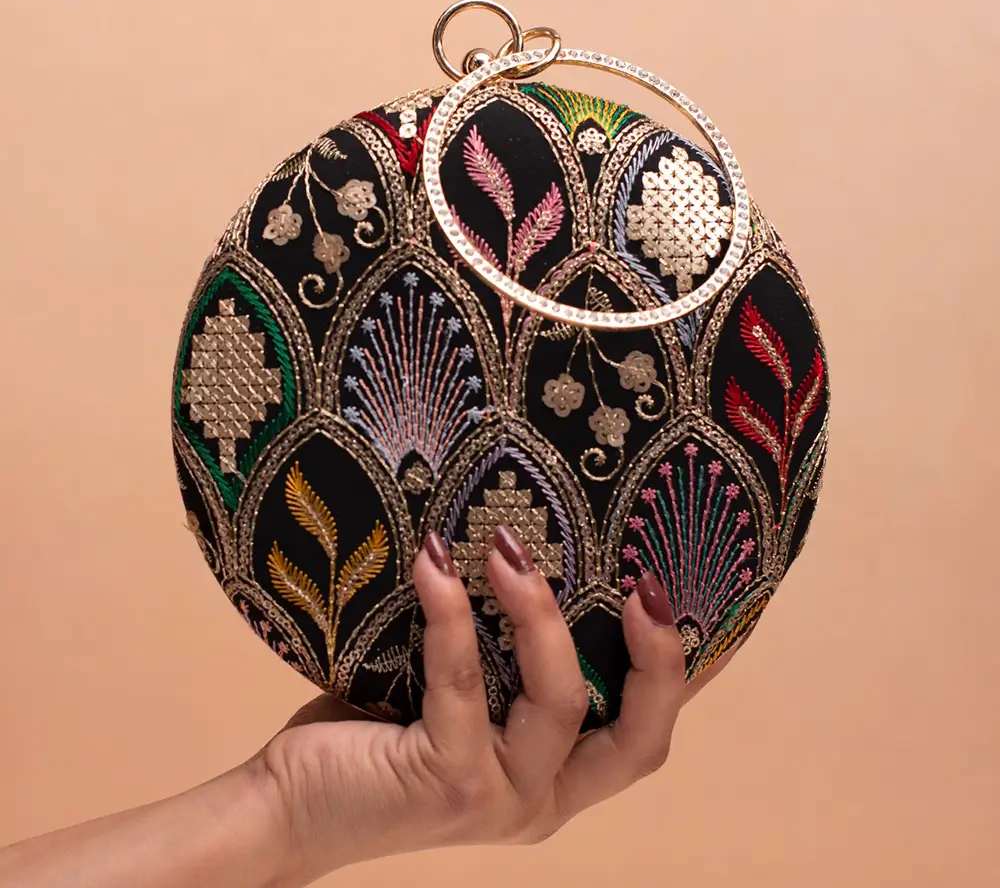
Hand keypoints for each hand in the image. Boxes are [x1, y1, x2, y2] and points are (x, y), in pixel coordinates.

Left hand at [253, 526, 687, 883]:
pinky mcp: (448, 784)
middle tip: (643, 582)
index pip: (642, 734)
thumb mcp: (461, 698)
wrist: (290, 806)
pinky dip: (453, 614)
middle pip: (639, 741)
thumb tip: (524, 551)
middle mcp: (542, 799)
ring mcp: (500, 798)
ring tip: (507, 546)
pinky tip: (435, 563)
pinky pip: (465, 681)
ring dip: (540, 613)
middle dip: (656, 659)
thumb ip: (501, 658)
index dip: (681, 675)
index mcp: (555, 778)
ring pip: (559, 700)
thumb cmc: (375, 737)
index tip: (693, 599)